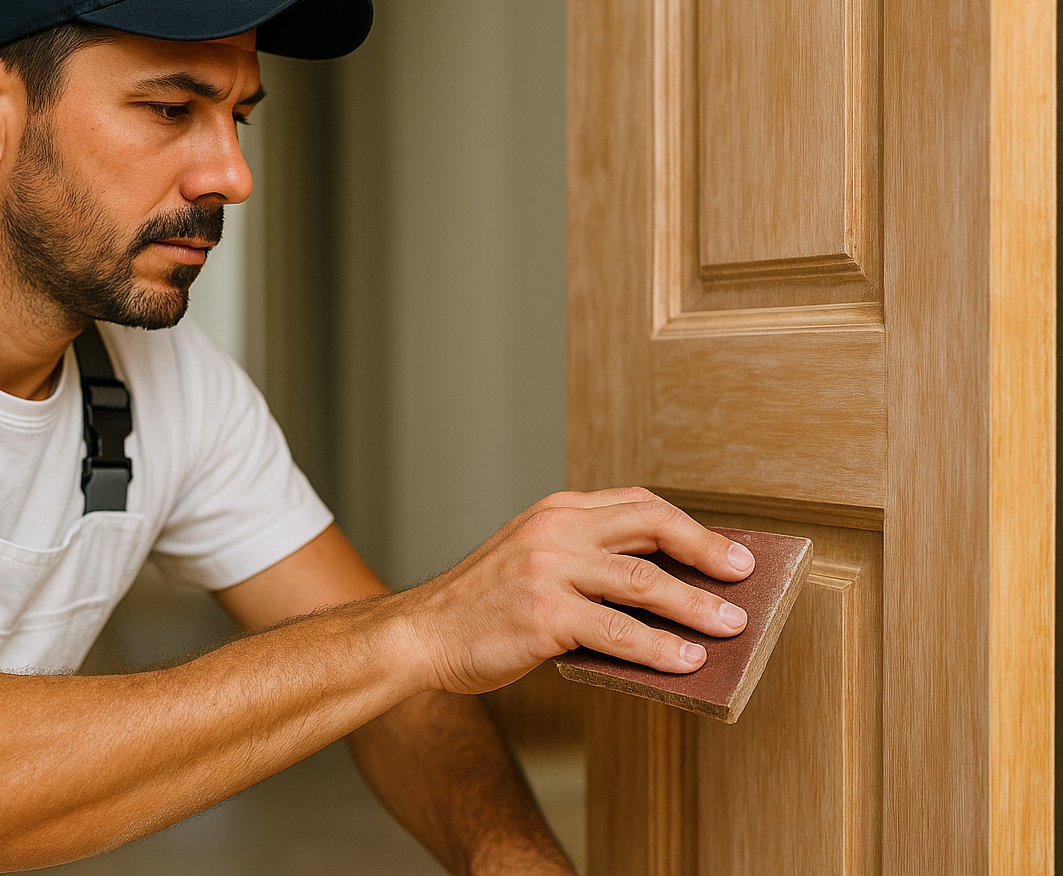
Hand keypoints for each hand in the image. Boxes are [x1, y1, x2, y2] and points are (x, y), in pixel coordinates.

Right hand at [402, 487, 753, 695]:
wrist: (420, 634)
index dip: (690, 527)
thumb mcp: (531, 561)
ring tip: (730, 627)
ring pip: (642, 580)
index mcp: (555, 511)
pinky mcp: (543, 613)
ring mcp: (548, 569)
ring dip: (695, 605)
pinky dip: (659, 648)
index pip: (638, 505)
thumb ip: (586, 563)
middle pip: (650, 527)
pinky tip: (684, 661)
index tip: (727, 550)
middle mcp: (554, 529)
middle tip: (744, 578)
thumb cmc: (481, 607)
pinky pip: (617, 631)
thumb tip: (661, 594)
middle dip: (707, 552)